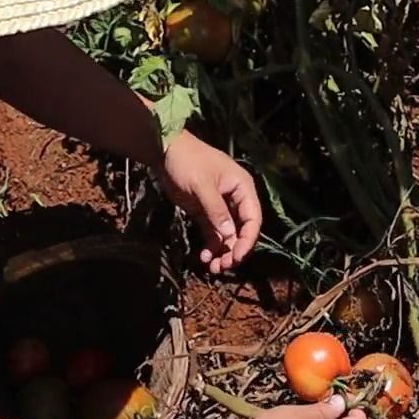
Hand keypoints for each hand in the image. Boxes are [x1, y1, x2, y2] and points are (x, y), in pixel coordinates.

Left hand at [157, 132, 261, 272]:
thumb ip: (216, 210)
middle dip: (234, 250)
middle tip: (222, 267)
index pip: (253, 219)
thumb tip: (229, 236)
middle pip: (242, 231)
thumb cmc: (187, 162)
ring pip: (228, 236)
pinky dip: (211, 247)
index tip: (237, 257)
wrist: (165, 150)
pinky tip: (203, 257)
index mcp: (242, 188)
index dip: (247, 240)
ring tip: (212, 268)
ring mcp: (220, 207)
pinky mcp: (205, 212)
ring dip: (222, 252)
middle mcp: (236, 199)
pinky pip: (213, 234)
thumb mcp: (201, 185)